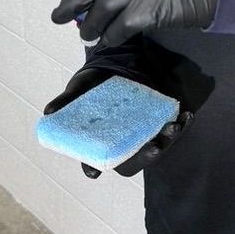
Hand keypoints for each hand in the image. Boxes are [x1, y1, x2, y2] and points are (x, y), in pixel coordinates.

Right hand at [42, 67, 193, 178]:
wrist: (119, 65)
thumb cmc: (95, 85)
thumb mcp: (80, 89)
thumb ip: (68, 100)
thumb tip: (49, 111)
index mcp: (101, 140)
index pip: (97, 160)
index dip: (94, 165)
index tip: (94, 169)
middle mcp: (123, 141)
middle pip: (131, 159)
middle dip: (144, 155)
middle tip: (153, 148)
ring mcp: (143, 132)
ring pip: (155, 145)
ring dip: (166, 140)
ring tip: (173, 128)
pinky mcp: (159, 121)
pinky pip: (173, 128)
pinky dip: (181, 124)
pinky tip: (185, 116)